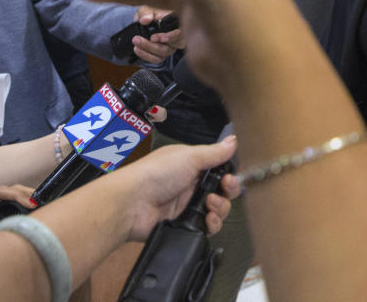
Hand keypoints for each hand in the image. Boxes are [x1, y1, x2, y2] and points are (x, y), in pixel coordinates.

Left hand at [0, 185, 34, 250]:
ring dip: (22, 195)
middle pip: (5, 189)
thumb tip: (13, 230)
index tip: (32, 204)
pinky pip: (4, 202)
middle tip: (41, 199)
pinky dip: (18, 201)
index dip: (18, 195)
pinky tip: (28, 207)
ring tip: (38, 201)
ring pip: (6, 194)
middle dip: (24, 192)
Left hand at [113, 136, 238, 240]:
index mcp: (192, 166)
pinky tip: (207, 220)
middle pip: (222, 192)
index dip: (229, 175)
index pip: (219, 171)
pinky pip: (207, 228)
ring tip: (209, 205)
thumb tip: (234, 140)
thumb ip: (214, 153)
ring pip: (218, 210)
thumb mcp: (189, 157)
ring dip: (220, 208)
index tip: (229, 178)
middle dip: (228, 192)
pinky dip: (211, 224)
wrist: (132, 203)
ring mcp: (188, 207)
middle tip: (224, 190)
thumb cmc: (158, 173)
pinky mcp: (185, 225)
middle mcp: (192, 186)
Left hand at [133, 5, 183, 62]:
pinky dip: (146, 55)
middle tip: (139, 39)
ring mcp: (170, 47)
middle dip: (154, 44)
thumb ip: (146, 13)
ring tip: (136, 43)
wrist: (142, 23)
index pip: (180, 32)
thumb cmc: (149, 14)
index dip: (170, 36)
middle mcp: (176, 37)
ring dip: (148, 49)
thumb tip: (145, 20)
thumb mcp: (146, 9)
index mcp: (176, 24)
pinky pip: (157, 59)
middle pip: (172, 45)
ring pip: (164, 53)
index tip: (154, 37)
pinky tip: (137, 49)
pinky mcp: (162, 54)